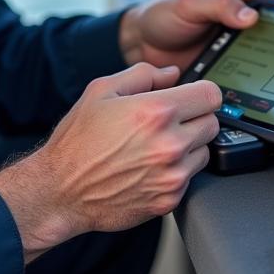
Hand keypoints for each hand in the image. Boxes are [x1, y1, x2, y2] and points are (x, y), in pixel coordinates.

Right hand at [0, 62, 220, 261]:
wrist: (60, 191)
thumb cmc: (78, 141)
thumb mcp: (101, 91)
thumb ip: (143, 74)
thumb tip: (172, 73)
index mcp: (157, 111)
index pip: (211, 95)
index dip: (200, 93)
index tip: (192, 97)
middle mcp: (170, 144)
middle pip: (212, 123)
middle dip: (194, 118)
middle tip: (168, 122)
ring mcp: (172, 175)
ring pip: (204, 151)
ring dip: (188, 146)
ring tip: (155, 146)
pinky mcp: (169, 200)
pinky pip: (190, 178)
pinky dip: (176, 171)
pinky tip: (149, 167)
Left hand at [118, 0, 273, 71]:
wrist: (137, 45)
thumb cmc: (160, 15)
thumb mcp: (188, 4)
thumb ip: (218, 6)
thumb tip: (251, 15)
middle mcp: (232, 16)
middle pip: (267, 20)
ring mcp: (228, 40)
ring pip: (258, 45)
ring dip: (271, 53)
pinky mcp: (222, 62)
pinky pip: (243, 67)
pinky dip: (254, 73)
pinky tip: (262, 81)